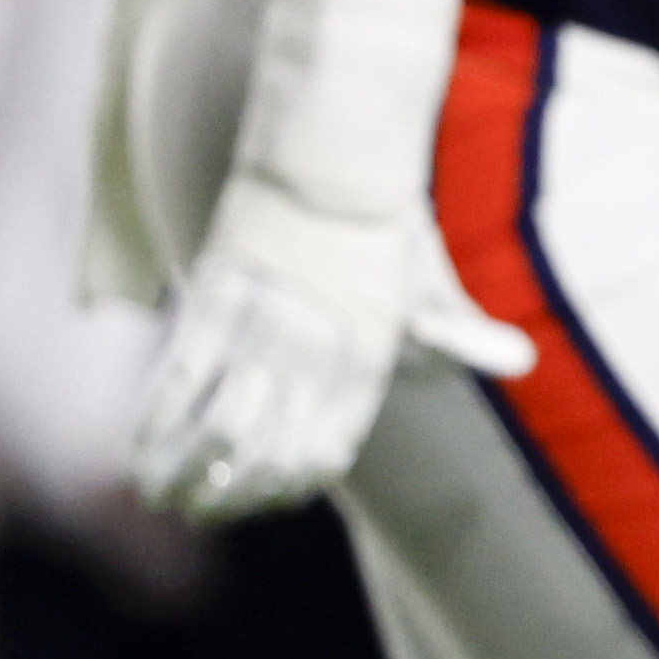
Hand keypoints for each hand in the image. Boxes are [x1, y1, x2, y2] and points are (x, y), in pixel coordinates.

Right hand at [130, 204, 532, 519]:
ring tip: (164, 491)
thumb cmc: (380, 219)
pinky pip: (172, 390)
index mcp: (368, 358)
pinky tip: (136, 458)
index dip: (288, 487)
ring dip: (183, 476)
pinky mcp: (211, 307)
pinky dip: (150, 434)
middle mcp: (317, 356)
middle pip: (266, 461)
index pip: (324, 454)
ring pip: (215, 437)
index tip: (265, 496)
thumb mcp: (425, 280)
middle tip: (204, 503)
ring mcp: (260, 334)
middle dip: (231, 495)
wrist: (330, 155)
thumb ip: (460, 333)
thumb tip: (522, 362)